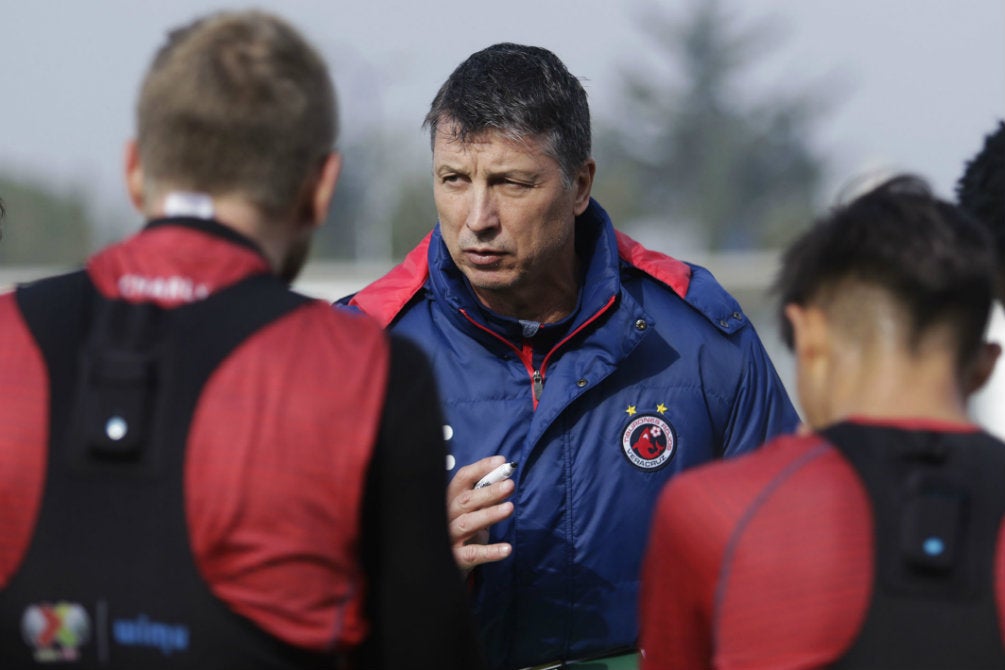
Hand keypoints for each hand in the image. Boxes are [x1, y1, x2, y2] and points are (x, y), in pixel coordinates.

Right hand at [447, 455, 514, 573]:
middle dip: (489, 491)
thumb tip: (505, 479)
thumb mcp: (472, 511)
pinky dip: (490, 552)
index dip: (481, 468)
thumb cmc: (464, 532)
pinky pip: (472, 554)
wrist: (447, 564)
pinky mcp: (455, 558)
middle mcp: (447, 515)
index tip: (501, 462)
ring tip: (510, 508)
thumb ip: (484, 497)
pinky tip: (507, 549)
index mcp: (451, 499)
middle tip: (510, 485)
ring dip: (489, 514)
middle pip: (466, 500)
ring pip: (467, 523)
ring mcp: (449, 537)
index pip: (463, 478)